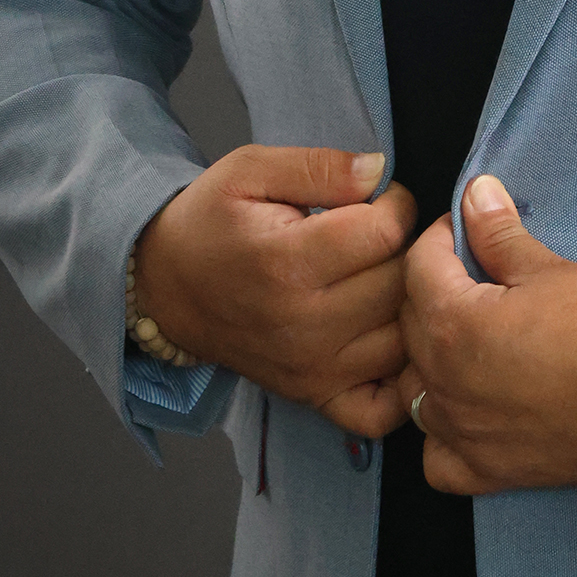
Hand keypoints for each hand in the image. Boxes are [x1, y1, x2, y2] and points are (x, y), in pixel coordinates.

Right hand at [133, 146, 417, 437]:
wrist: (167, 288)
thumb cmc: (212, 223)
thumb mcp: (251, 170)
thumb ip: (320, 166)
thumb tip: (380, 170)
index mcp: (286, 263)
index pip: (387, 231)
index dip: (396, 203)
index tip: (379, 198)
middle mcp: (303, 325)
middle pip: (402, 283)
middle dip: (406, 248)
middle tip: (382, 236)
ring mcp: (312, 369)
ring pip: (406, 338)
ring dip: (409, 305)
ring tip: (385, 277)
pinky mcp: (315, 396)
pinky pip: (383, 410)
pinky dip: (399, 379)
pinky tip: (388, 337)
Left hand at [395, 174, 576, 494]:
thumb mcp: (550, 269)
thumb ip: (498, 234)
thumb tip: (475, 195)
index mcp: (453, 325)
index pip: (419, 267)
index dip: (441, 238)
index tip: (466, 230)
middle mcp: (444, 384)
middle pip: (410, 325)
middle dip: (433, 291)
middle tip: (473, 275)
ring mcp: (464, 433)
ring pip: (415, 392)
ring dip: (431, 362)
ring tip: (468, 342)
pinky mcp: (491, 472)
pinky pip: (438, 460)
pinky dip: (443, 438)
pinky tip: (468, 414)